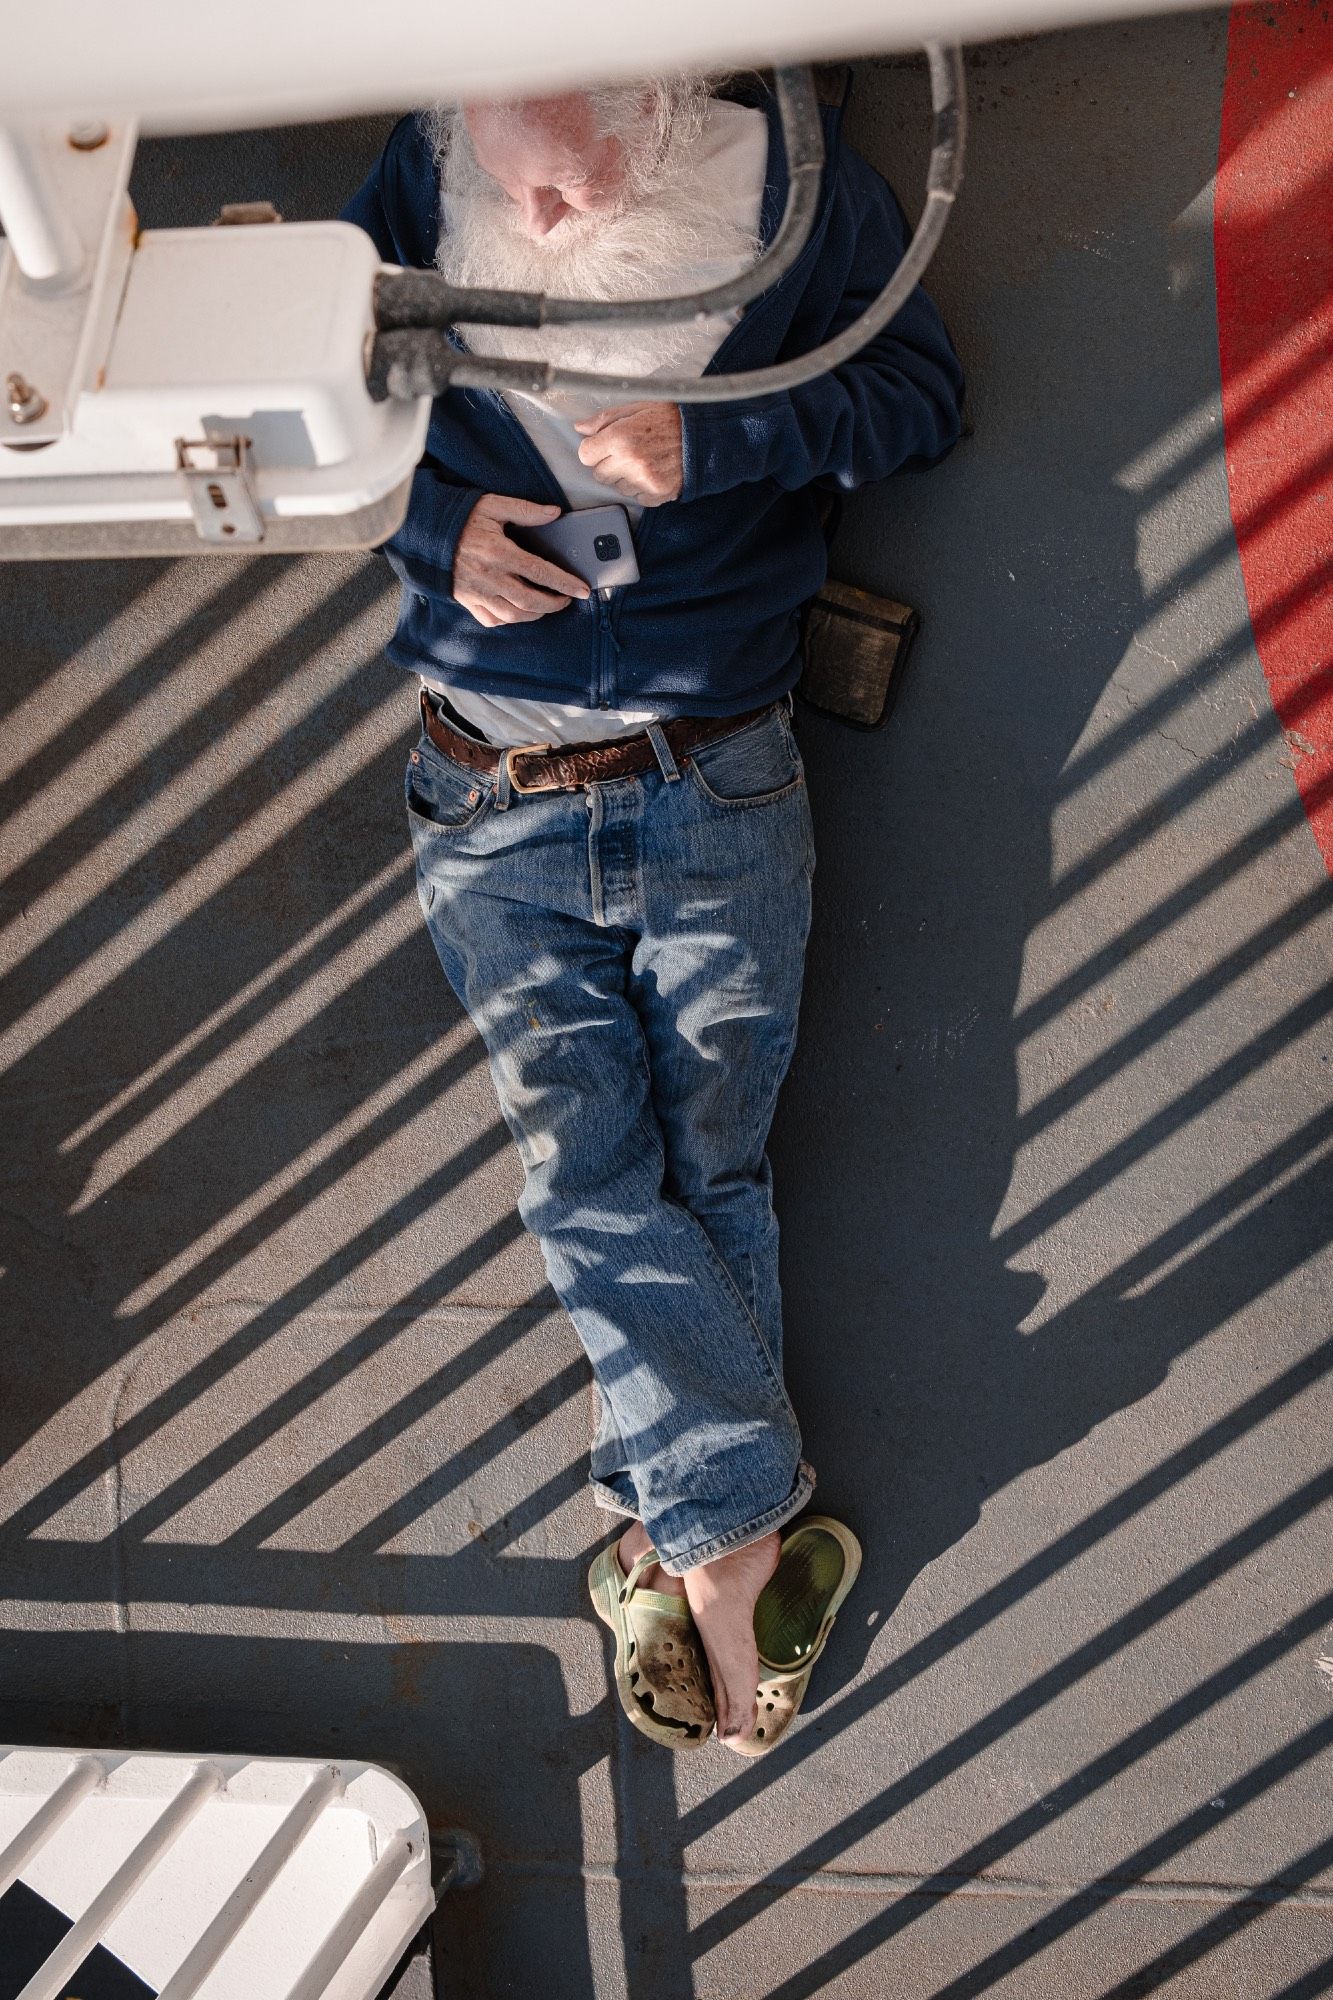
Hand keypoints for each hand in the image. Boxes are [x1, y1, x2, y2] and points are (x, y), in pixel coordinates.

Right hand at [453, 493, 590, 627]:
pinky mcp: (468, 601)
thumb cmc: (461, 518)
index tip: (582, 590)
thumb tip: (555, 513)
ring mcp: (478, 593)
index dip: (565, 583)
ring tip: (546, 605)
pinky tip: (519, 611)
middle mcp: (491, 577)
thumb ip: (525, 510)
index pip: (541, 572)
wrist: (426, 533)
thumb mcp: (493, 505)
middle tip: (567, 599)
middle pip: (531, 601)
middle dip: (555, 604)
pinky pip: (493, 620)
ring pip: (514, 616)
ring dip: (535, 614)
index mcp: (500, 552)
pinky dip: (510, 620)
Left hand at [573, 403, 682, 505]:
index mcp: (621, 437)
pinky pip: (637, 497)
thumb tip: (580, 428)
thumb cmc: (671, 416)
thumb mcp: (637, 407)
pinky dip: (642, 487)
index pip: (585, 454)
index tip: (604, 445)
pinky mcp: (658, 494)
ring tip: (644, 460)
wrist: (705, 434)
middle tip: (626, 451)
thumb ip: (605, 419)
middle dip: (607, 464)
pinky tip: (654, 471)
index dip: (593, 449)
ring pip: (618, 487)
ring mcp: (645, 481)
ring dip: (625, 476)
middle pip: (599, 474)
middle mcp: (631, 462)